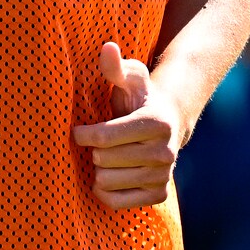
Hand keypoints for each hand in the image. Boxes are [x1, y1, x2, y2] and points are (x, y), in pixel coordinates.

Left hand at [72, 41, 180, 208]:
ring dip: (99, 170)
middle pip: (103, 160)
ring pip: (107, 182)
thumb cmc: (141, 97)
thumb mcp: (131, 78)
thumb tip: (108, 48)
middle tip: (101, 143)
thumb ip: (116, 66)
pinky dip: (105, 191)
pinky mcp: (158, 195)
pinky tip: (109, 175)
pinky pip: (116, 202)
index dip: (83, 134)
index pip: (103, 137)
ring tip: (107, 157)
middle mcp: (165, 152)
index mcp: (156, 123)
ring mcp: (163, 176)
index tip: (81, 130)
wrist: (168, 124)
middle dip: (93, 151)